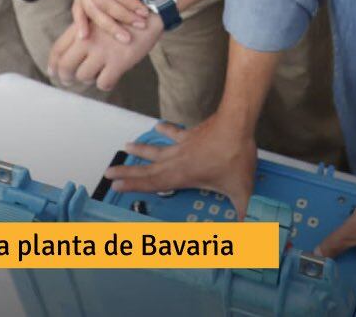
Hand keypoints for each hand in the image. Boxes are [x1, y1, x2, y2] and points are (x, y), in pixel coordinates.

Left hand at [49, 14, 163, 91]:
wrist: (148, 15)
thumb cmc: (122, 19)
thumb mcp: (97, 20)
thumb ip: (81, 34)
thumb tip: (65, 57)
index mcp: (81, 28)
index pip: (58, 49)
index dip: (52, 64)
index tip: (53, 72)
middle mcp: (89, 40)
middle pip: (65, 66)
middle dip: (65, 77)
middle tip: (68, 81)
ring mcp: (103, 52)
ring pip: (83, 76)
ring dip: (89, 78)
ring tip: (97, 72)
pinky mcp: (118, 62)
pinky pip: (103, 83)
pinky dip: (106, 83)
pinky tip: (111, 77)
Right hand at [71, 0, 177, 43]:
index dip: (130, 2)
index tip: (145, 12)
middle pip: (103, 1)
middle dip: (122, 16)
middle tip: (140, 25)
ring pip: (91, 8)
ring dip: (107, 25)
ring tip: (124, 38)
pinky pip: (76, 9)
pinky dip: (80, 23)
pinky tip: (85, 36)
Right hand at [104, 117, 256, 216]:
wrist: (237, 124)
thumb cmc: (234, 155)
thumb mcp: (240, 189)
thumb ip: (242, 211)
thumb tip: (246, 230)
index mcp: (183, 175)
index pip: (152, 183)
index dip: (133, 185)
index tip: (116, 185)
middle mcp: (177, 160)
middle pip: (147, 168)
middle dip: (127, 170)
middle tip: (109, 171)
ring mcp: (183, 145)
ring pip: (156, 149)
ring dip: (140, 150)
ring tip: (126, 147)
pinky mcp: (192, 134)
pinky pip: (174, 133)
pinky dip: (165, 130)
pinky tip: (158, 126)